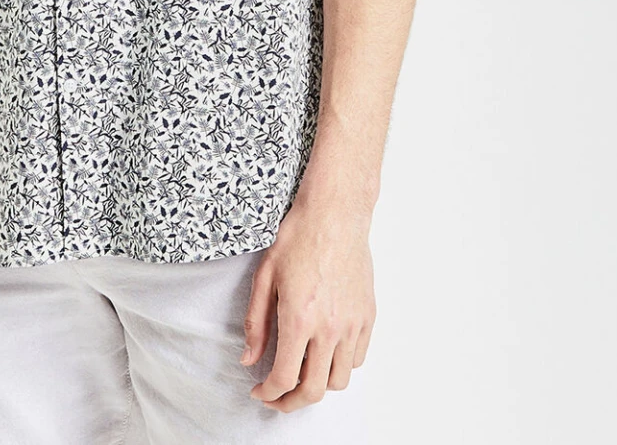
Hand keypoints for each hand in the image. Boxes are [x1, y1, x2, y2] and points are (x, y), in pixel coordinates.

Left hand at [238, 201, 374, 412]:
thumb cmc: (298, 238)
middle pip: (313, 390)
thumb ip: (256, 323)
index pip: (283, 378)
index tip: (259, 391)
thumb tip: (249, 359)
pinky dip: (340, 365)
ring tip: (302, 373)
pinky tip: (325, 352)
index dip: (268, 393)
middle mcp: (329, 328)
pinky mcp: (367, 316)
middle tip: (278, 397)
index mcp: (299, 319)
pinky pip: (357, 358)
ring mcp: (352, 324)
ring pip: (339, 380)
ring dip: (318, 385)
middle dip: (291, 403)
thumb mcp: (265, 277)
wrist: (334, 214)